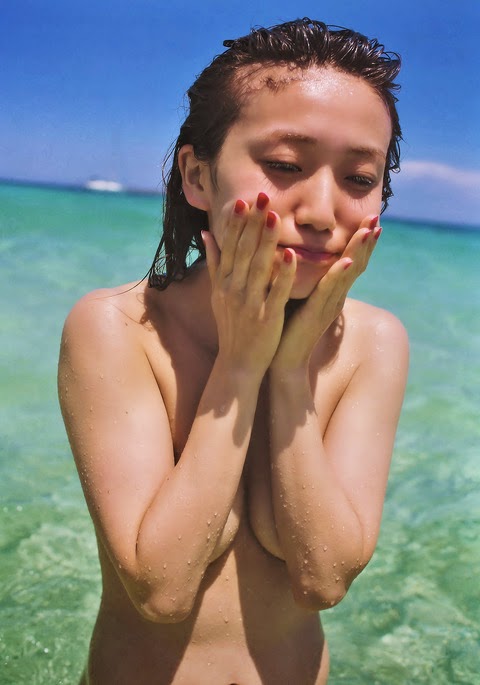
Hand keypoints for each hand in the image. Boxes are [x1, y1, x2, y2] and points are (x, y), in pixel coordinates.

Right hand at [202, 193, 295, 378]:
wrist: (238, 364)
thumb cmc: (232, 327)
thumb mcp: (218, 294)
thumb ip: (215, 263)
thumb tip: (207, 234)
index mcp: (224, 282)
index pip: (230, 246)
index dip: (237, 223)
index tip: (245, 199)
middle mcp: (234, 289)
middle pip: (244, 250)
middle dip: (253, 223)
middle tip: (262, 195)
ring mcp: (250, 303)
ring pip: (258, 267)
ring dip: (266, 240)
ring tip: (274, 216)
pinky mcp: (267, 317)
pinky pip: (276, 292)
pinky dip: (283, 274)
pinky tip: (291, 255)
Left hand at [270, 214, 381, 371]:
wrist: (281, 360)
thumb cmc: (285, 326)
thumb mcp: (295, 294)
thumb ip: (300, 274)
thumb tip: (294, 247)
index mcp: (330, 291)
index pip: (350, 260)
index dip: (360, 240)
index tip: (369, 217)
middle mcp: (334, 297)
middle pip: (356, 263)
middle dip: (366, 240)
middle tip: (377, 216)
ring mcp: (328, 305)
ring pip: (348, 273)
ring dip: (359, 251)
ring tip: (369, 230)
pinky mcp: (315, 314)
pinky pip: (329, 291)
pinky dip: (338, 275)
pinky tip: (347, 261)